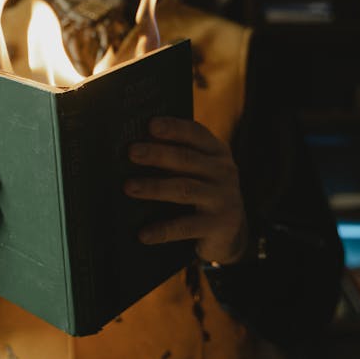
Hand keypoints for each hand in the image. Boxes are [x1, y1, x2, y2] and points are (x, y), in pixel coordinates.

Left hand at [125, 116, 245, 263]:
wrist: (230, 232)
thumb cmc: (202, 193)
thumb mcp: (196, 171)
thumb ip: (175, 157)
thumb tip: (133, 149)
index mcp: (216, 152)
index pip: (196, 133)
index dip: (174, 128)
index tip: (151, 124)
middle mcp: (223, 172)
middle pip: (187, 159)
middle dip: (157, 154)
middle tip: (132, 152)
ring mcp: (223, 198)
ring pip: (184, 189)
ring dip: (154, 187)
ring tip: (129, 187)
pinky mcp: (220, 225)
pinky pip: (186, 226)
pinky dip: (163, 230)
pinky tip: (143, 234)